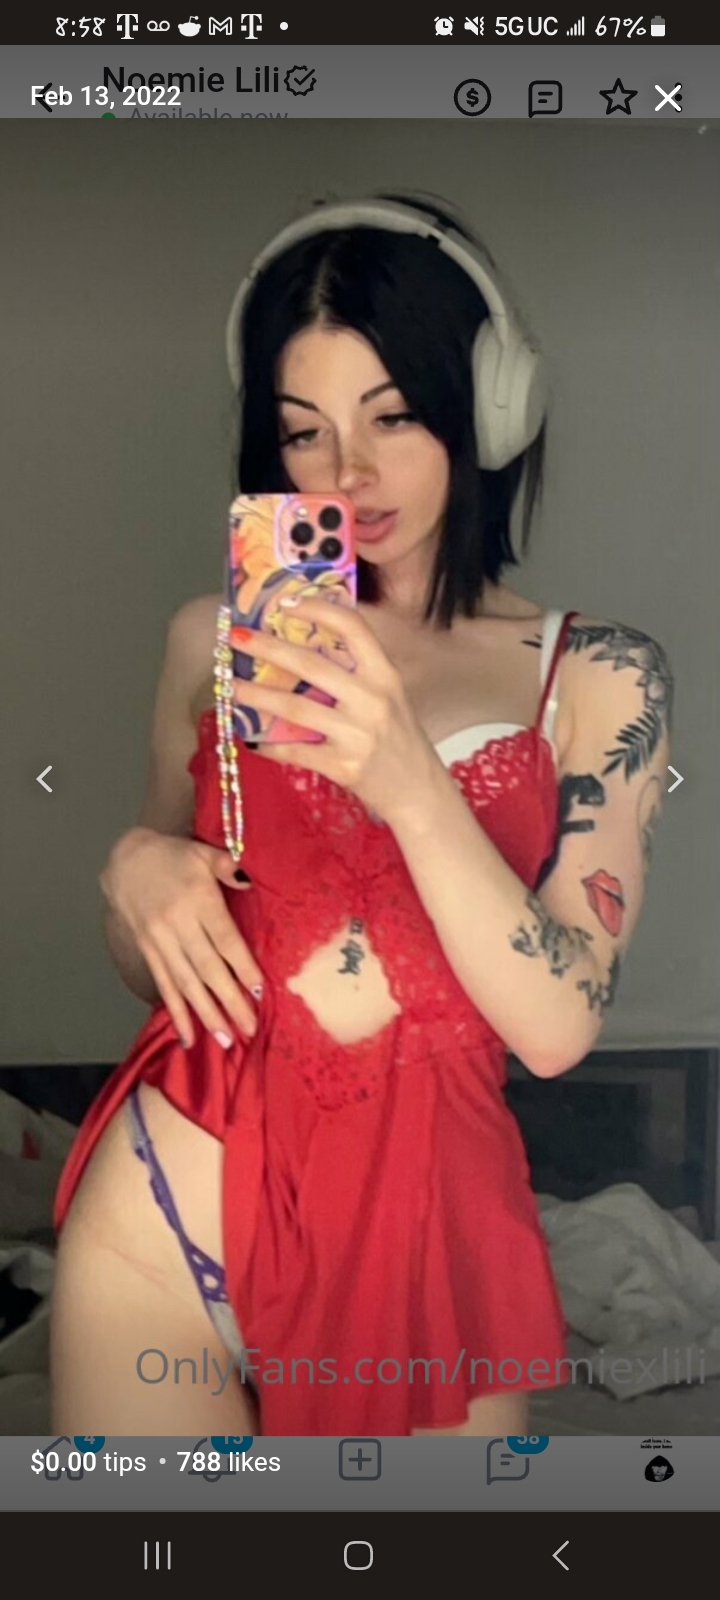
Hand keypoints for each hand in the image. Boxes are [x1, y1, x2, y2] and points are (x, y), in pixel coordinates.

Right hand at [101, 829, 264, 1048]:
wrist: (124, 860)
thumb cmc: (173, 856)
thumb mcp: (202, 852)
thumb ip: (226, 864)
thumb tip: (249, 878)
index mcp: (196, 899)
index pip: (222, 938)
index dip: (241, 966)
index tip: (258, 992)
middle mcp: (177, 924)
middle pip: (207, 968)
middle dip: (229, 1001)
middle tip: (249, 1029)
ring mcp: (159, 941)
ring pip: (186, 983)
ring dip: (206, 1014)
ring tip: (225, 1039)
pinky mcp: (147, 951)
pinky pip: (164, 985)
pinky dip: (176, 1012)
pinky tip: (187, 1036)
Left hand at [232, 595, 436, 824]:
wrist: (418, 792)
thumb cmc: (399, 738)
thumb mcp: (390, 697)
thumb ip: (356, 674)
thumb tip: (300, 648)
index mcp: (385, 675)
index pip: (353, 628)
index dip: (318, 609)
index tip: (285, 604)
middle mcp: (373, 700)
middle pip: (311, 665)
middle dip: (268, 648)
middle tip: (236, 638)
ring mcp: (358, 735)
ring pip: (295, 708)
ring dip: (256, 695)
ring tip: (229, 686)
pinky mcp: (344, 766)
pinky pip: (295, 751)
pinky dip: (269, 744)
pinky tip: (251, 738)